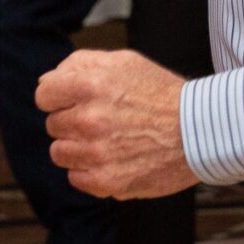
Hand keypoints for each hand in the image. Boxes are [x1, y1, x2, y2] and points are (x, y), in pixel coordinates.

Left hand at [35, 48, 198, 197]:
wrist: (199, 130)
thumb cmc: (162, 94)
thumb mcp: (124, 62)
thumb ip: (79, 65)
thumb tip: (46, 80)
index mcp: (91, 85)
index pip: (44, 94)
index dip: (58, 96)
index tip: (74, 100)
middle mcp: (90, 119)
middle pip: (53, 124)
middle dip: (73, 121)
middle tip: (103, 120)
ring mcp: (97, 153)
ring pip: (60, 152)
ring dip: (78, 147)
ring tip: (108, 140)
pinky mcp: (106, 181)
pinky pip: (75, 177)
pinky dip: (90, 170)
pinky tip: (113, 158)